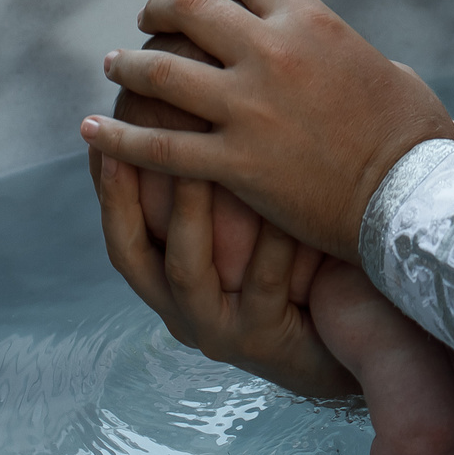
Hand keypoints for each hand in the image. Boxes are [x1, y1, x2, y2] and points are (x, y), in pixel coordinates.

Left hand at [80, 0, 453, 264]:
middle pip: (191, 8)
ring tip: (112, 68)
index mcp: (312, 21)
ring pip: (161, 72)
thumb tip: (338, 56)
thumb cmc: (415, 138)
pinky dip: (117, 138)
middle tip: (146, 22)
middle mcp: (272, 53)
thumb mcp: (391, 71)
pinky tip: (92, 132)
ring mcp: (247, 108)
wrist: (411, 199)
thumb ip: (348, 55)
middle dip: (160, 9)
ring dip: (128, 66)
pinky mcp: (233, 163)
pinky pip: (158, 146)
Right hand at [92, 153, 359, 398]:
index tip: (96, 130)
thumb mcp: (251, 236)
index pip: (123, 231)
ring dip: (186, 213)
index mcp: (172, 287)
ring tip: (193, 162)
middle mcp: (185, 312)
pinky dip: (268, 240)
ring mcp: (221, 331)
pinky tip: (282, 198)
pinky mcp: (263, 341)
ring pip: (188, 271)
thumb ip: (222, 191)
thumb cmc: (303, 274)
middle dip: (123, 199)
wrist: (357, 339)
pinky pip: (263, 284)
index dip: (105, 186)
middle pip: (132, 255)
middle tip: (123, 142)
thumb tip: (194, 113)